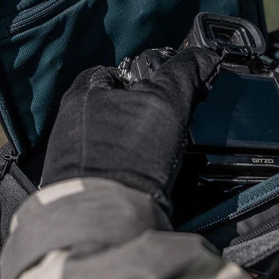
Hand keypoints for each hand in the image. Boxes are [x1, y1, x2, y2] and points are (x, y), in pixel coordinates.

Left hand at [41, 47, 220, 212]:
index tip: (171, 86)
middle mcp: (72, 120)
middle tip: (170, 119)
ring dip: (139, 138)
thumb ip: (183, 73)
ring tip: (161, 151)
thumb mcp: (164, 103)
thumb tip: (205, 56)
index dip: (150, 74)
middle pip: (120, 102)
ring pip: (118, 133)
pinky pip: (115, 162)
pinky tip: (149, 172)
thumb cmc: (126, 156)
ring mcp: (76, 154)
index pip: (119, 69)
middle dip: (145, 107)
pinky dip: (132, 163)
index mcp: (83, 93)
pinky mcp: (84, 182)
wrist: (106, 222)